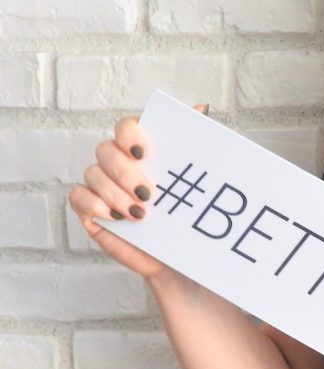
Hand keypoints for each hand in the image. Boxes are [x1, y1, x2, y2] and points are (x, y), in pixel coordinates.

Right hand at [67, 105, 206, 279]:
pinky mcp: (92, 211)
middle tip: (148, 193)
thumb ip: (194, 146)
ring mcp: (103, 187)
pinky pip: (78, 197)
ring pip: (93, 173)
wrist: (182, 260)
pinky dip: (94, 204)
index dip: (129, 133)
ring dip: (115, 192)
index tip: (144, 151)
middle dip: (125, 171)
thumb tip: (200, 108)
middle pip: (106, 150)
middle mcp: (120, 165)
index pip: (126, 127)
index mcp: (144, 152)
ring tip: (140, 213)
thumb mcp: (196, 184)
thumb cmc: (188, 219)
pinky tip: (116, 217)